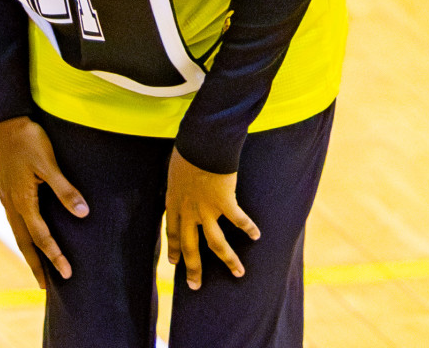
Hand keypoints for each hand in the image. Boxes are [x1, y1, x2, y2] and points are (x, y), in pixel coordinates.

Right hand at [0, 116, 88, 287]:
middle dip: (35, 265)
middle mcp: (10, 202)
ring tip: (37, 268)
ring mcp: (5, 195)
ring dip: (27, 251)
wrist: (7, 120)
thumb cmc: (30, 139)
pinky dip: (22, 233)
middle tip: (44, 287)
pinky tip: (28, 234)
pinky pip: (15, 219)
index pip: (40, 236)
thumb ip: (65, 189)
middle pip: (23, 242)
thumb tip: (83, 214)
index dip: (54, 255)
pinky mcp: (5, 188)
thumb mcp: (49, 163)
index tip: (67, 273)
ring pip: (17, 231)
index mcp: (21, 200)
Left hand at [165, 148, 259, 289]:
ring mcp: (207, 209)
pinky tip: (257, 236)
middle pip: (190, 247)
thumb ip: (179, 182)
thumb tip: (181, 183)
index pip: (172, 232)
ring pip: (216, 244)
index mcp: (174, 202)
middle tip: (195, 286)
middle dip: (193, 268)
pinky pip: (238, 220)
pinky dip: (249, 228)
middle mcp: (188, 211)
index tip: (175, 263)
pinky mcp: (225, 202)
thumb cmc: (187, 150)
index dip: (174, 249)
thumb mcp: (175, 170)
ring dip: (229, 260)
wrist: (201, 143)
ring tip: (238, 273)